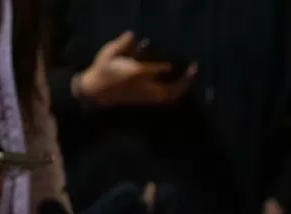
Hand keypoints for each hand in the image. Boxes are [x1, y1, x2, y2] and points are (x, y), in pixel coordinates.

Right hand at [76, 32, 195, 107]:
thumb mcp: (108, 54)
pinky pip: (166, 98)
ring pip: (170, 95)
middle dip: (184, 81)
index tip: (171, 63)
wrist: (96, 92)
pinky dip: (176, 91)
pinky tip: (181, 83)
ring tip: (191, 75)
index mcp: (136, 74)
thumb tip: (133, 35)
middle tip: (194, 69)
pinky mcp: (147, 101)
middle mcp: (145, 87)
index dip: (164, 67)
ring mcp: (147, 96)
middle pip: (170, 89)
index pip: (156, 70)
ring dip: (182, 86)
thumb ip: (122, 44)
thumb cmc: (102, 70)